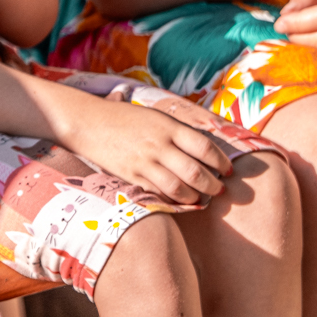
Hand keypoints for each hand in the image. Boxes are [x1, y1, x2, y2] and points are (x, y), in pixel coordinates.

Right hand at [51, 83, 231, 205]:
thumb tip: (206, 148)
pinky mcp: (131, 176)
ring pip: (178, 187)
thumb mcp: (155, 116)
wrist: (88, 123)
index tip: (228, 170)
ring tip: (201, 198)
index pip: (204, 147)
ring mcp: (144, 162)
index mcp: (168, 127)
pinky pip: (158, 193)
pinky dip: (173, 199)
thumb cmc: (125, 117)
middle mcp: (158, 145)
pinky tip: (180, 200)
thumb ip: (178, 131)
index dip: (221, 162)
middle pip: (195, 172)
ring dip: (195, 196)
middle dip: (213, 185)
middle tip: (220, 189)